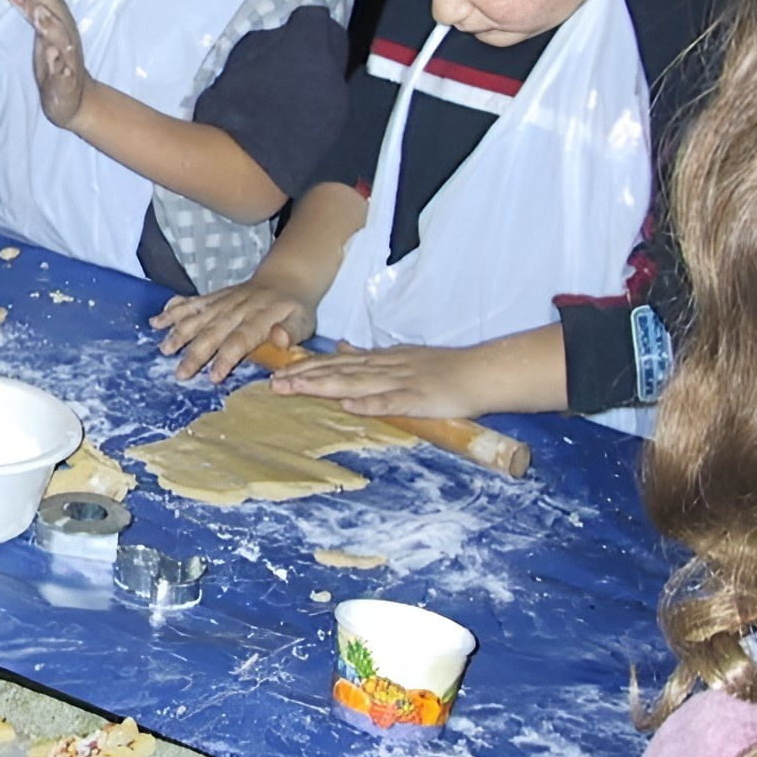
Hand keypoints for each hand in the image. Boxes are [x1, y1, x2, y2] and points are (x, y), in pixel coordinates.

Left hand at [9, 0, 87, 127]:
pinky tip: (48, 54)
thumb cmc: (59, 59)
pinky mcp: (64, 84)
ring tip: (38, 14)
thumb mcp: (51, 27)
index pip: (52, 4)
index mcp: (62, 27)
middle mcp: (67, 41)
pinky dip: (56, 64)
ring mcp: (67, 62)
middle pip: (58, 17)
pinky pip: (62, 73)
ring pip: (61, 43)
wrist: (75, 100)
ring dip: (51, 27)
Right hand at [153, 276, 318, 383]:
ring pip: (198, 316)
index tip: (213, 377)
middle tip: (180, 373)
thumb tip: (280, 340)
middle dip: (195, 352)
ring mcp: (223, 301)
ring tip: (164, 349)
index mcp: (259, 318)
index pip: (240, 339)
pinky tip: (157, 321)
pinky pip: (191, 303)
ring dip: (179, 332)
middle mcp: (237, 309)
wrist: (284, 279)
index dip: (225, 358)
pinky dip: (173, 311)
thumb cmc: (294, 309)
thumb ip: (291, 331)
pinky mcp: (214, 297)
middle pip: (213, 331)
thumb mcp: (304, 321)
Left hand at [268, 329, 564, 419]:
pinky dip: (370, 403)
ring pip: (357, 383)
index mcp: (381, 360)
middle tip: (272, 384)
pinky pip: (392, 402)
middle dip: (305, 378)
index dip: (307, 369)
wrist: (483, 371)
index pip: (337, 364)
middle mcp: (386, 368)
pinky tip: (349, 406)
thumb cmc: (445, 368)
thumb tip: (341, 349)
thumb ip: (370, 356)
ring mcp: (402, 382)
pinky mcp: (420, 399)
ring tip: (297, 390)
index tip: (278, 373)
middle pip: (339, 372)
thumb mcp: (402, 355)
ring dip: (325, 387)